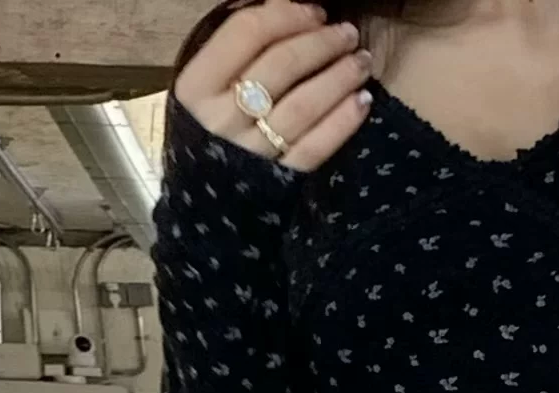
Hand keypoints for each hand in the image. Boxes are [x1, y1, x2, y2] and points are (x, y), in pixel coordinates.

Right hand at [176, 0, 371, 171]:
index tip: (314, 12)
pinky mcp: (277, 182)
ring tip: (362, 61)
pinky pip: (315, 147)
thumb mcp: (206, 86)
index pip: (246, 33)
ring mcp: (251, 153)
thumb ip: (235, 48)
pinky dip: (342, 122)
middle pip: (281, 65)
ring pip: (302, 105)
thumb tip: (278, 5)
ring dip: (339, 77)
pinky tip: (362, 101)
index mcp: (197, 87)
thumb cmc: (208, 131)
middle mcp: (222, 119)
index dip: (286, 14)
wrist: (203, 208)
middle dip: (321, 42)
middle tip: (348, 33)